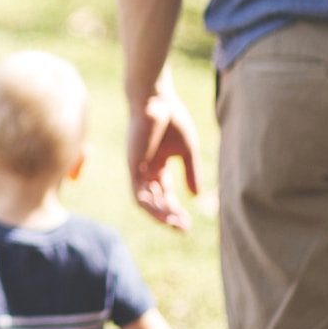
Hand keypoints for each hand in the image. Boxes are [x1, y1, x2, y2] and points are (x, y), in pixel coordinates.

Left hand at [127, 83, 202, 229]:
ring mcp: (138, 170)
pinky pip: (138, 193)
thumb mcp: (187, 151)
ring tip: (175, 225)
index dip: (176, 210)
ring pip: (146, 202)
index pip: (166, 194)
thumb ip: (191, 173)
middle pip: (156, 201)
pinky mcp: (132, 166)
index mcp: (158, 166)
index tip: (189, 224)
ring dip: (160, 215)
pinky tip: (164, 213)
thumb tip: (195, 196)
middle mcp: (146, 171)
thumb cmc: (172, 119)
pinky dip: (150, 206)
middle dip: (170, 216)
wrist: (156, 99)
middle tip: (184, 229)